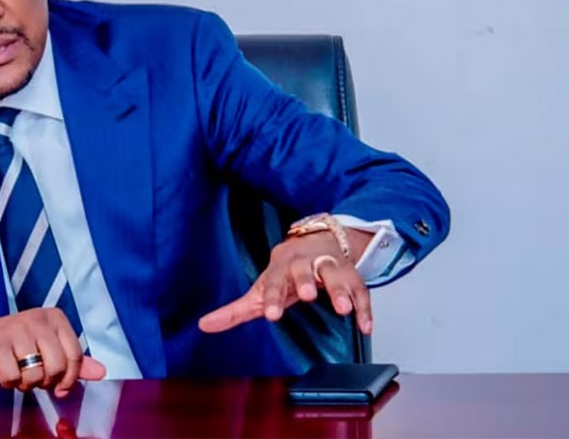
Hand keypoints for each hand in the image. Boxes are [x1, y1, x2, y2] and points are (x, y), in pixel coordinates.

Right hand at [0, 308, 105, 395]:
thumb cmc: (14, 345)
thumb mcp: (48, 349)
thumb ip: (75, 361)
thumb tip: (102, 371)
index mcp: (55, 318)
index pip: (76, 356)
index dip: (70, 379)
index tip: (61, 386)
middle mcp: (37, 319)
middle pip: (57, 367)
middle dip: (47, 382)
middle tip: (36, 380)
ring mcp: (17, 329)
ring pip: (36, 374)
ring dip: (27, 383)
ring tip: (20, 374)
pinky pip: (13, 377)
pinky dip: (9, 383)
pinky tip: (5, 372)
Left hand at [198, 230, 373, 334]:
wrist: (316, 241)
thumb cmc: (285, 272)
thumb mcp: (260, 288)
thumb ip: (234, 310)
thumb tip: (204, 325)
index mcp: (280, 269)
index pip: (274, 282)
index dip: (273, 298)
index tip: (271, 314)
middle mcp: (305, 265)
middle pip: (305, 271)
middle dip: (305, 281)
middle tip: (306, 294)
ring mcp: (330, 267)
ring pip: (336, 276)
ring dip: (339, 290)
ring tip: (342, 308)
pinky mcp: (351, 276)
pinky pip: (361, 291)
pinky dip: (364, 307)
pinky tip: (365, 324)